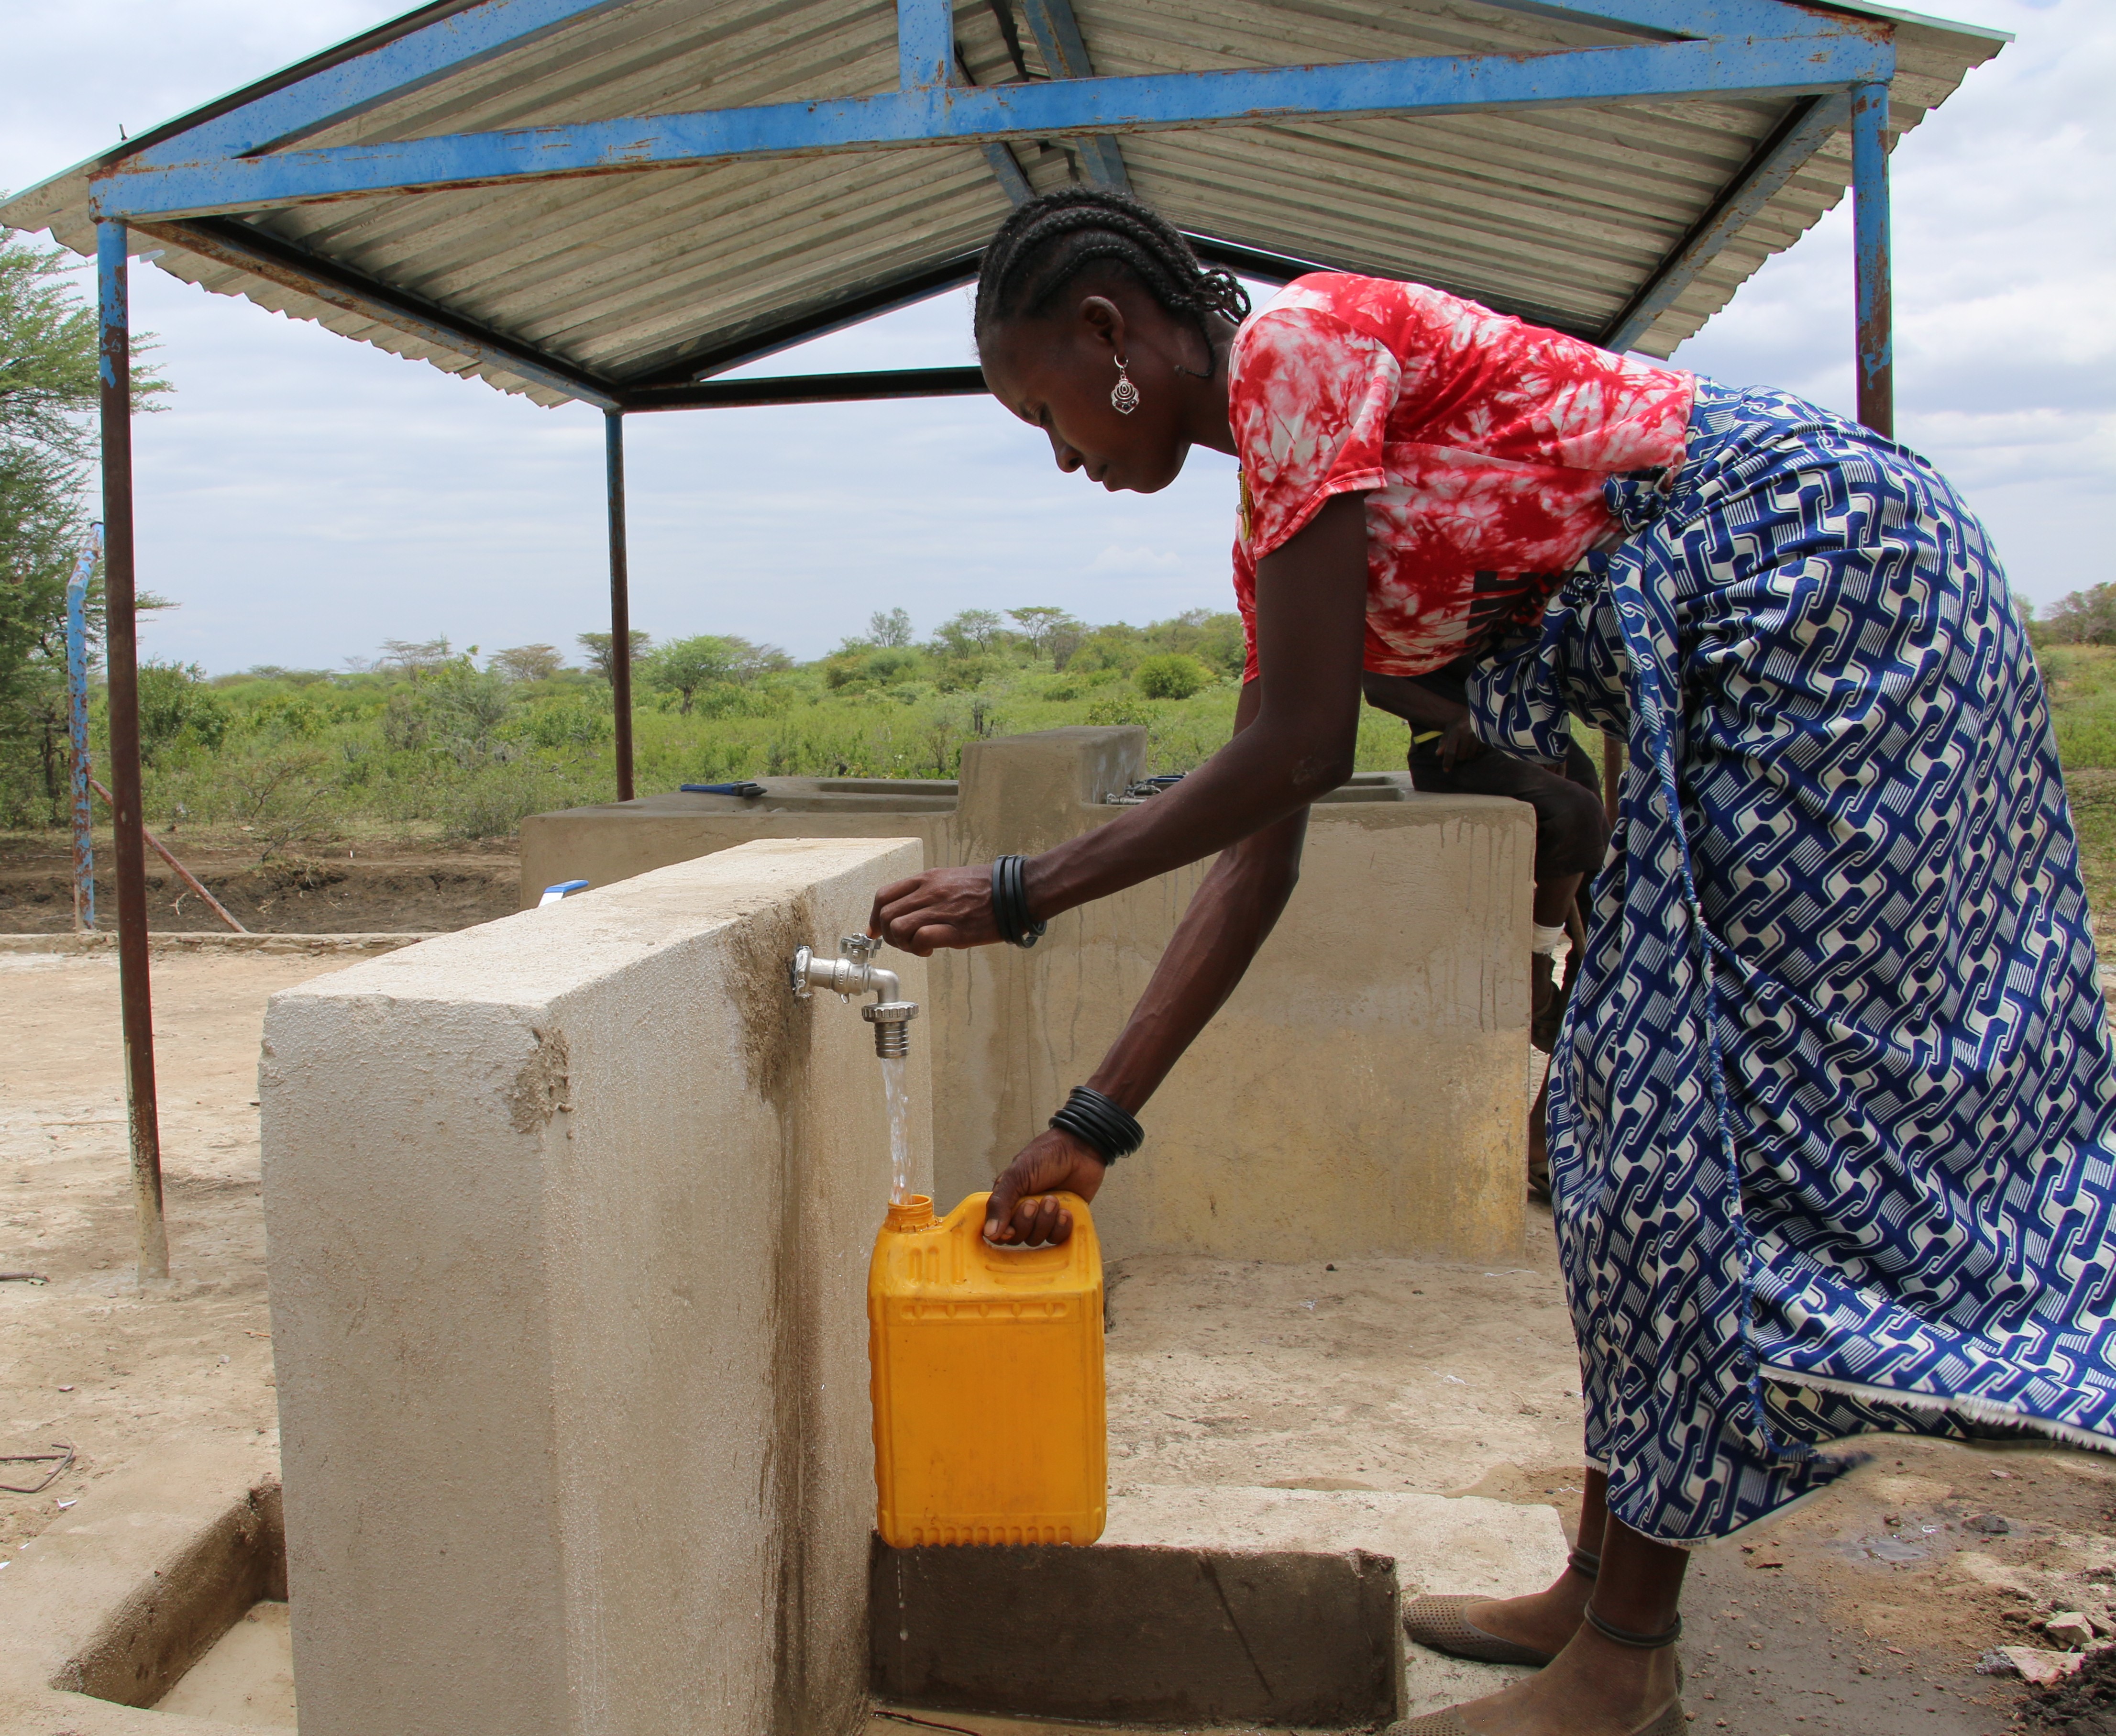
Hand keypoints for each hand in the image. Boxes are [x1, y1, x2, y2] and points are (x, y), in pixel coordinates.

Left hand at [869, 865, 1002, 954]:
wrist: (1017, 891)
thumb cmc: (988, 887)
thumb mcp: (951, 878)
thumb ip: (928, 891)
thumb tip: (911, 909)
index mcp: (927, 879)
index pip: (884, 895)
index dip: (874, 916)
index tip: (876, 931)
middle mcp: (929, 892)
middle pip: (886, 915)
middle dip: (888, 934)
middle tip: (904, 942)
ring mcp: (940, 910)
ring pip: (898, 928)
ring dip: (902, 943)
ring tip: (918, 946)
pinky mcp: (954, 930)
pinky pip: (921, 938)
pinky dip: (919, 948)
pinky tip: (930, 950)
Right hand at [984, 1128, 1107, 1245]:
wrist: (1080, 1149)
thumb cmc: (1045, 1156)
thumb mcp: (1016, 1175)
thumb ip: (999, 1203)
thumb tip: (989, 1233)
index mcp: (1007, 1200)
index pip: (997, 1230)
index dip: (1002, 1234)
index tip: (1010, 1228)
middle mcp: (1023, 1212)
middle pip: (1017, 1237)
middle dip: (1026, 1222)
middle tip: (1034, 1203)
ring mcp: (1044, 1218)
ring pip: (1037, 1239)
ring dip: (1045, 1222)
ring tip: (1054, 1200)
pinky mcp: (1063, 1222)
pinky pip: (1057, 1238)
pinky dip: (1061, 1227)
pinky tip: (1066, 1212)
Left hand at [1438, 716, 1485, 771]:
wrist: (1483, 711)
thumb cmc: (1463, 720)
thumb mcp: (1451, 726)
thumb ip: (1444, 740)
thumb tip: (1438, 754)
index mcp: (1456, 730)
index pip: (1450, 751)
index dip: (1447, 762)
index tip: (1446, 770)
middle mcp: (1467, 735)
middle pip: (1460, 756)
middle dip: (1459, 755)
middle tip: (1460, 748)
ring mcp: (1478, 738)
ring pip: (1470, 756)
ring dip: (1468, 754)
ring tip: (1468, 745)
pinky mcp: (1487, 740)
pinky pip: (1479, 753)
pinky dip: (1477, 751)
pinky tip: (1476, 743)